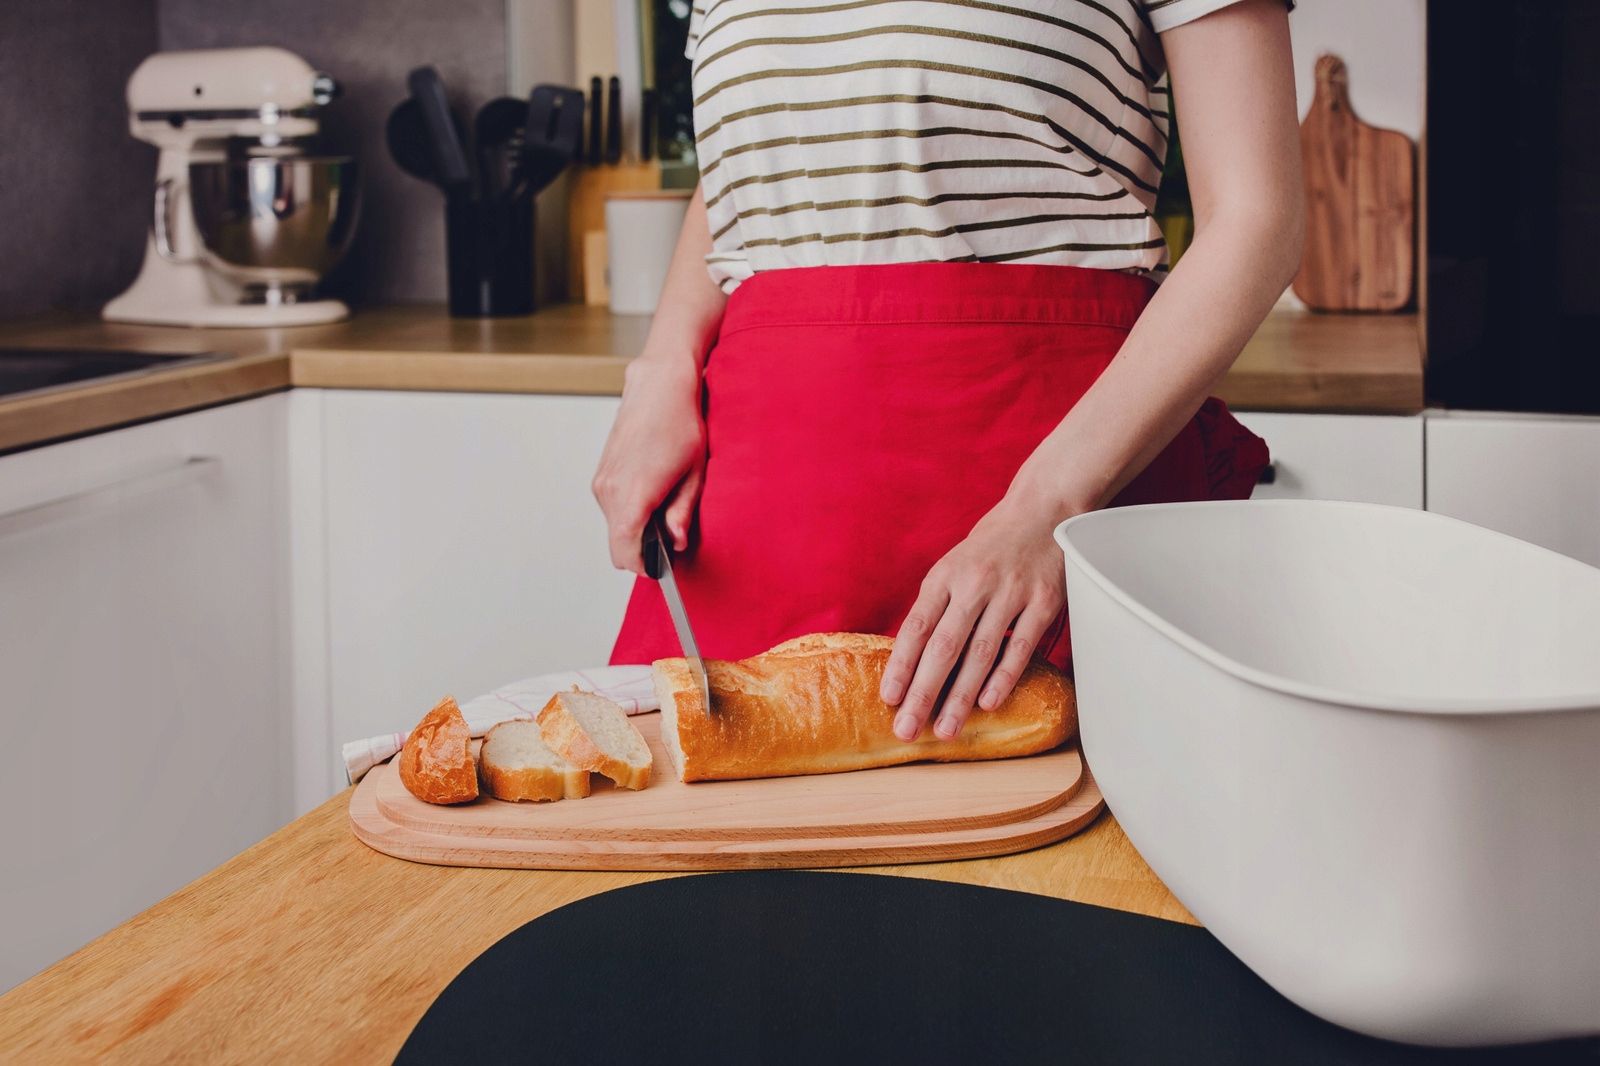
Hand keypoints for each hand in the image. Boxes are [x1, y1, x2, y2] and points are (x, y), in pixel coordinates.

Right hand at [592, 355, 705, 573]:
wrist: (658, 387)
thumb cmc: (680, 424)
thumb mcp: (694, 473)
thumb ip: (682, 513)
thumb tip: (675, 542)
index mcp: (634, 494)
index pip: (625, 551)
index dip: (644, 566)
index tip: (663, 567)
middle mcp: (610, 490)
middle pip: (617, 544)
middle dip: (642, 549)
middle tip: (671, 535)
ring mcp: (602, 481)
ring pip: (614, 527)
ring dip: (636, 528)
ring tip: (665, 505)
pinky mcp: (601, 474)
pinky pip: (612, 509)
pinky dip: (629, 512)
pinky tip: (652, 492)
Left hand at [879, 497, 1068, 740]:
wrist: (1043, 511)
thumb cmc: (991, 549)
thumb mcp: (953, 567)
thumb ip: (936, 607)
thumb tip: (910, 659)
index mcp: (945, 577)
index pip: (916, 628)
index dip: (901, 666)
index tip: (888, 699)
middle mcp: (974, 584)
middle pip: (943, 647)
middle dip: (923, 692)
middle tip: (907, 729)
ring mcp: (1010, 593)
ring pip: (980, 653)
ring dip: (960, 696)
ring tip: (945, 729)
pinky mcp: (1044, 602)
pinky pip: (1020, 646)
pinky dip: (1003, 678)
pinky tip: (987, 704)